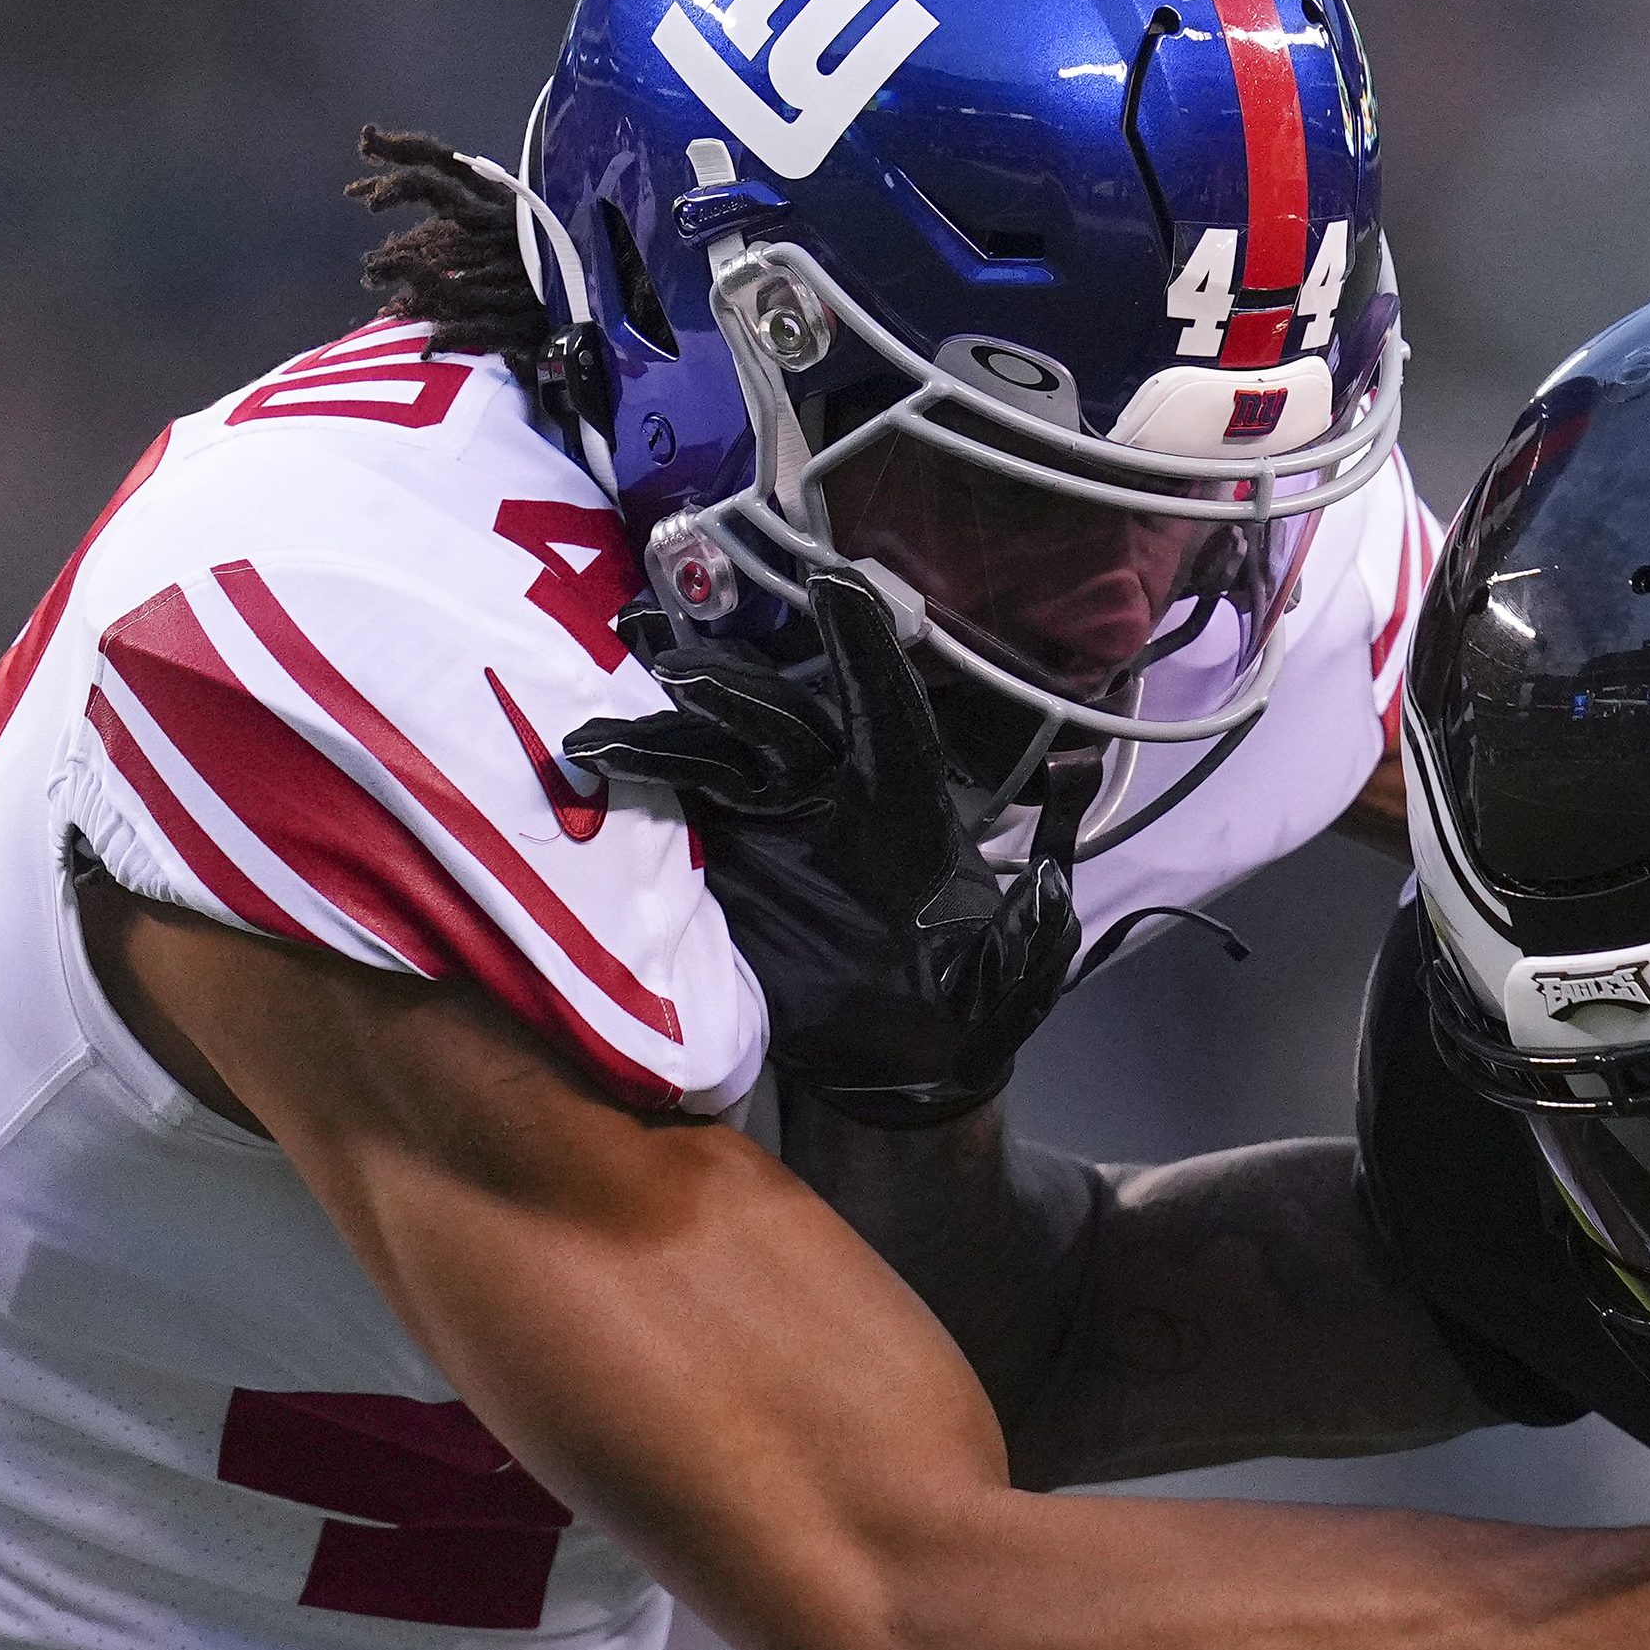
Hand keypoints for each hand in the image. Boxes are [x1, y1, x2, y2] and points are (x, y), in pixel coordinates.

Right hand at [567, 570, 1078, 1125]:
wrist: (899, 1063)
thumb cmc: (967, 1009)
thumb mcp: (1012, 978)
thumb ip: (1032, 938)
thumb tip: (1055, 890)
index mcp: (912, 805)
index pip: (888, 712)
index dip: (865, 651)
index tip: (836, 586)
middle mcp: (838, 794)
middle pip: (783, 720)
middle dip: (737, 693)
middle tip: (685, 677)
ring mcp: (776, 818)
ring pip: (719, 750)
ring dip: (671, 731)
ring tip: (612, 730)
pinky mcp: (725, 855)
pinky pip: (680, 802)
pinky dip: (640, 777)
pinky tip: (594, 761)